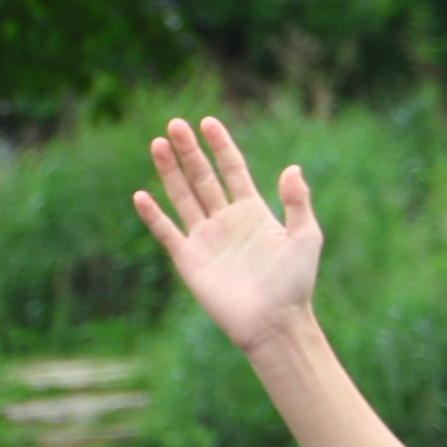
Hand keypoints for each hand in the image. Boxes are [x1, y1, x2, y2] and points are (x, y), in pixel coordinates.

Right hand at [132, 115, 325, 354]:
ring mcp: (205, 239)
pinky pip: (167, 232)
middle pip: (202, 177)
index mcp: (253, 210)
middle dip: (189, 151)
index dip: (220, 145)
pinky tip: (141, 195)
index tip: (208, 122)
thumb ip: (297, 202)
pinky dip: (153, 215)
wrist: (274, 324)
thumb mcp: (305, 237)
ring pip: (182, 197)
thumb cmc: (295, 284)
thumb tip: (292, 168)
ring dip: (169, 171)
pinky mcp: (189, 260)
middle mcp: (226, 220)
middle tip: (174, 124)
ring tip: (157, 143)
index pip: (232, 169)